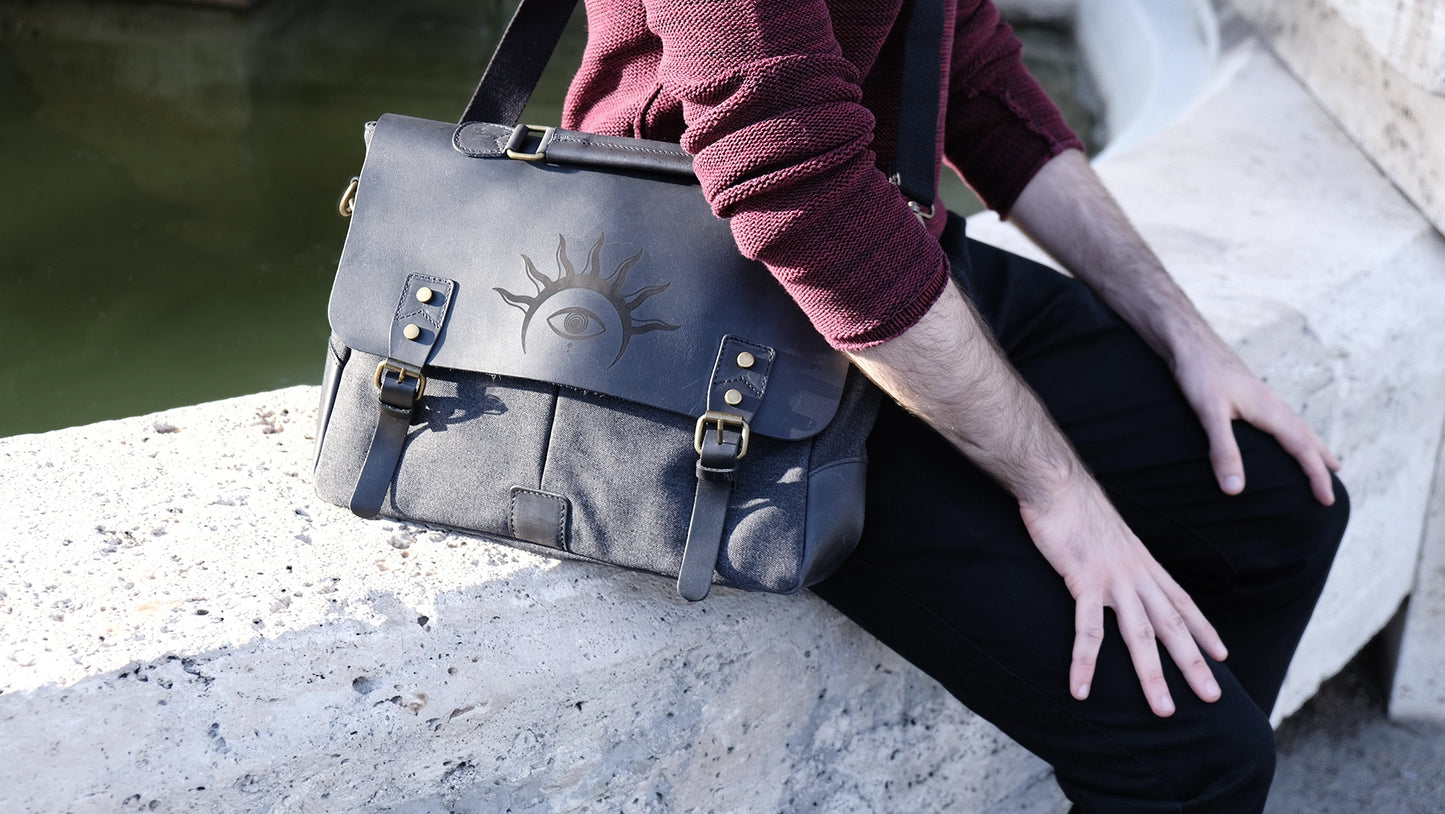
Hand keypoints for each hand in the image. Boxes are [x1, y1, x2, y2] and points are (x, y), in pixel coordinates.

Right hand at [1021, 475, 1228, 716]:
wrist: (1056, 482)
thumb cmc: (1075, 506)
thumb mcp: (1107, 534)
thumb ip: (1116, 556)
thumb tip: (1113, 567)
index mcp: (1143, 563)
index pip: (1182, 602)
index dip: (1204, 629)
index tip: (1222, 654)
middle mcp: (1137, 574)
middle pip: (1172, 626)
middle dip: (1194, 663)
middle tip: (1213, 697)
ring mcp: (1113, 579)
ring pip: (1140, 635)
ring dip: (1153, 675)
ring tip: (1165, 710)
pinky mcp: (1083, 580)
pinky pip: (1087, 630)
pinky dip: (1085, 662)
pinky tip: (1080, 689)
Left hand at [1171, 336, 1340, 504]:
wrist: (1189, 341)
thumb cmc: (1199, 374)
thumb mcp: (1209, 414)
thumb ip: (1223, 450)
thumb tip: (1235, 491)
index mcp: (1270, 411)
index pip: (1302, 449)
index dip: (1315, 476)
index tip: (1327, 501)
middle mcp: (1272, 404)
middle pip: (1306, 436)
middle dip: (1321, 461)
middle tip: (1335, 482)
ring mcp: (1262, 398)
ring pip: (1296, 425)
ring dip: (1311, 444)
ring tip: (1322, 459)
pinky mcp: (1249, 394)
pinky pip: (1281, 419)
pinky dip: (1292, 432)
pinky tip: (1281, 434)